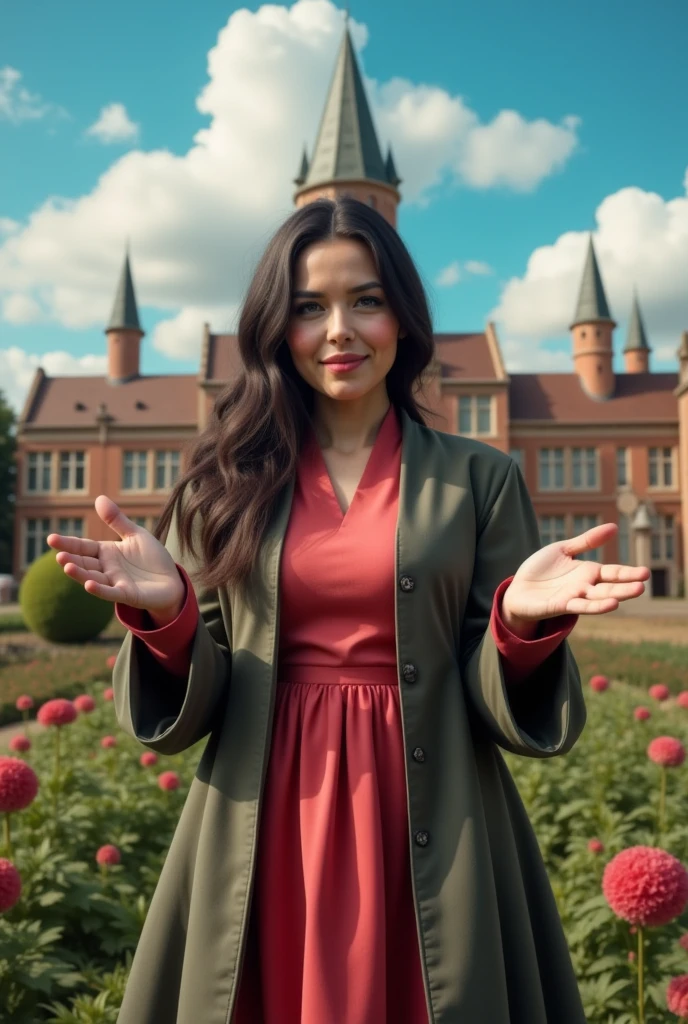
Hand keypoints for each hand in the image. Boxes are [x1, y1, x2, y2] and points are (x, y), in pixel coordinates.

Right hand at [47, 495, 184, 617]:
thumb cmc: (153, 558)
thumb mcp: (136, 535)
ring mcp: (115, 582)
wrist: (172, 581)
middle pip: (84, 563)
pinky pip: (111, 593)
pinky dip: (99, 589)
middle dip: (71, 559)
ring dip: (80, 573)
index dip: (68, 543)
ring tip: (67, 566)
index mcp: (107, 553)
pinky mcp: (127, 594)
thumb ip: (117, 520)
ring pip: (93, 577)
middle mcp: (107, 568)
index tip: (51, 538)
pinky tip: (89, 584)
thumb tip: (99, 498)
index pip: (84, 547)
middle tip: (58, 554)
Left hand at [502, 522, 649, 623]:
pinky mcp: (560, 606)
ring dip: (616, 596)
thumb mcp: (563, 550)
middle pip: (609, 586)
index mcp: (588, 572)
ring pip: (598, 598)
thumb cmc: (540, 569)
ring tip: (635, 592)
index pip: (613, 572)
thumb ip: (587, 541)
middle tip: (644, 584)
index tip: (645, 573)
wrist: (517, 589)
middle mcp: (584, 587)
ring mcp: (573, 597)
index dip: (628, 573)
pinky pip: (580, 606)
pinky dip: (596, 606)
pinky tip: (611, 604)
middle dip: (627, 586)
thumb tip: (614, 526)